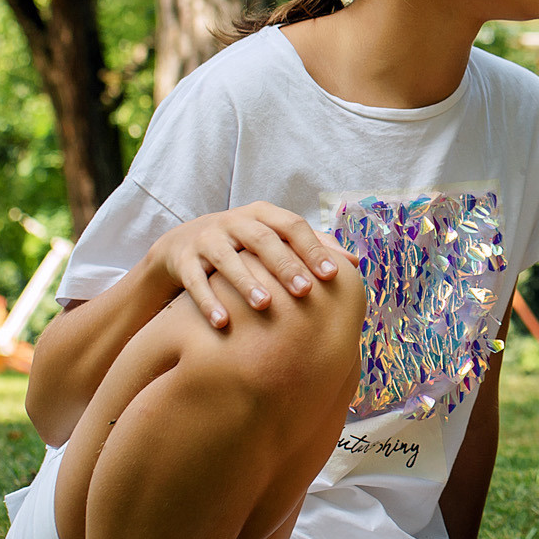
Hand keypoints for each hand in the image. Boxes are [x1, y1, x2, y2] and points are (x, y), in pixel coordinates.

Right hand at [150, 202, 349, 329]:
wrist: (183, 245)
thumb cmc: (245, 246)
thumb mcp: (274, 239)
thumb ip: (313, 246)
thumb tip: (355, 262)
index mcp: (263, 215)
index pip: (293, 226)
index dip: (313, 248)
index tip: (332, 275)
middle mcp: (235, 222)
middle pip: (262, 239)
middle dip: (284, 265)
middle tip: (304, 291)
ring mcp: (207, 239)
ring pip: (226, 258)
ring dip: (246, 281)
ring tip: (264, 305)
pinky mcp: (182, 259)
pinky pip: (194, 280)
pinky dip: (207, 300)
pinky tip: (222, 323)